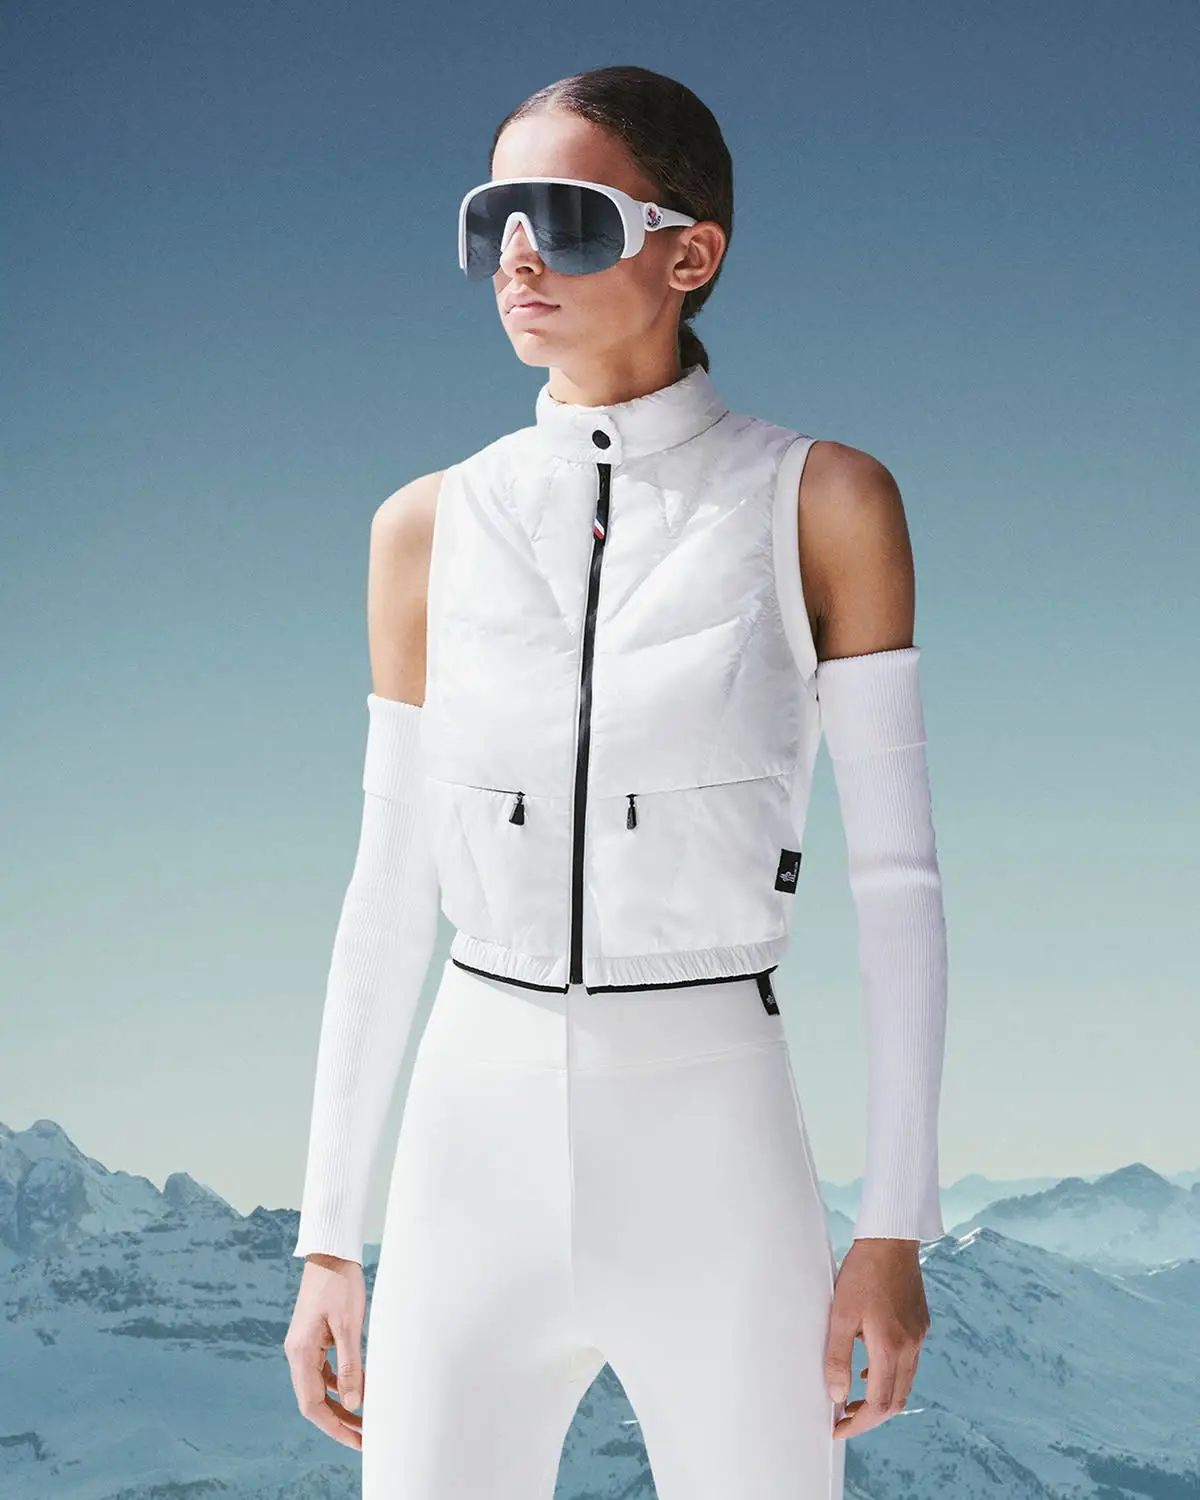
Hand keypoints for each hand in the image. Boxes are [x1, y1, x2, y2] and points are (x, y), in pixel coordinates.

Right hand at [284, 1253, 367, 1448]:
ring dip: (341, 1404)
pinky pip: (325, 1371)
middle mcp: (297, 1354)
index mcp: (301, 1353)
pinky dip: (342, 1383)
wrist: (330, 1251)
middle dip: (339, 1421)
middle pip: (314, 1401)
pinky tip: (362, 1386)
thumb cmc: (340, 1283)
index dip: (334, 1427)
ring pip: (320, 1387)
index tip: (357, 1440)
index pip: (312, 1405)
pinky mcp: (314, 1338)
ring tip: (366, 1419)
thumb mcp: (349, 1324)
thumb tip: (355, 1403)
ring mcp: (304, 1346)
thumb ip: (351, 1365)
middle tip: (366, 1437)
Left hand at [824, 1237, 929, 1439]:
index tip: (838, 1428)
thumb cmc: (862, 1272)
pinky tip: (871, 1368)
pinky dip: (891, 1375)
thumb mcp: (840, 1314)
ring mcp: (919, 1335)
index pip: (880, 1404)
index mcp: (891, 1347)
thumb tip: (837, 1396)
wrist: (890, 1238)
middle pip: (896, 1401)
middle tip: (845, 1420)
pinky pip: (909, 1362)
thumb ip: (837, 1357)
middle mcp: (911, 1346)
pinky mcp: (920, 1324)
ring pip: (905, 1383)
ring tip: (854, 1399)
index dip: (859, 1423)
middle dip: (871, 1417)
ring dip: (882, 1397)